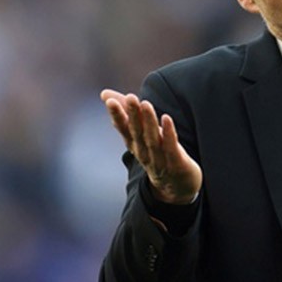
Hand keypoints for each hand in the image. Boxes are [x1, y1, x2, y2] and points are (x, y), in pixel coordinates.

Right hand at [101, 89, 202, 204]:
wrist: (176, 188)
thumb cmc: (157, 155)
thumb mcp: (141, 135)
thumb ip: (126, 114)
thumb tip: (104, 93)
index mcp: (135, 145)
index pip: (124, 129)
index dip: (117, 115)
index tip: (109, 100)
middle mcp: (145, 153)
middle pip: (137, 132)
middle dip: (132, 115)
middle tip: (129, 97)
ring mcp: (160, 160)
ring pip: (153, 139)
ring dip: (149, 122)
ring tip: (145, 104)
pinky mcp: (176, 164)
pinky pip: (172, 148)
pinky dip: (169, 134)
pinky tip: (166, 118)